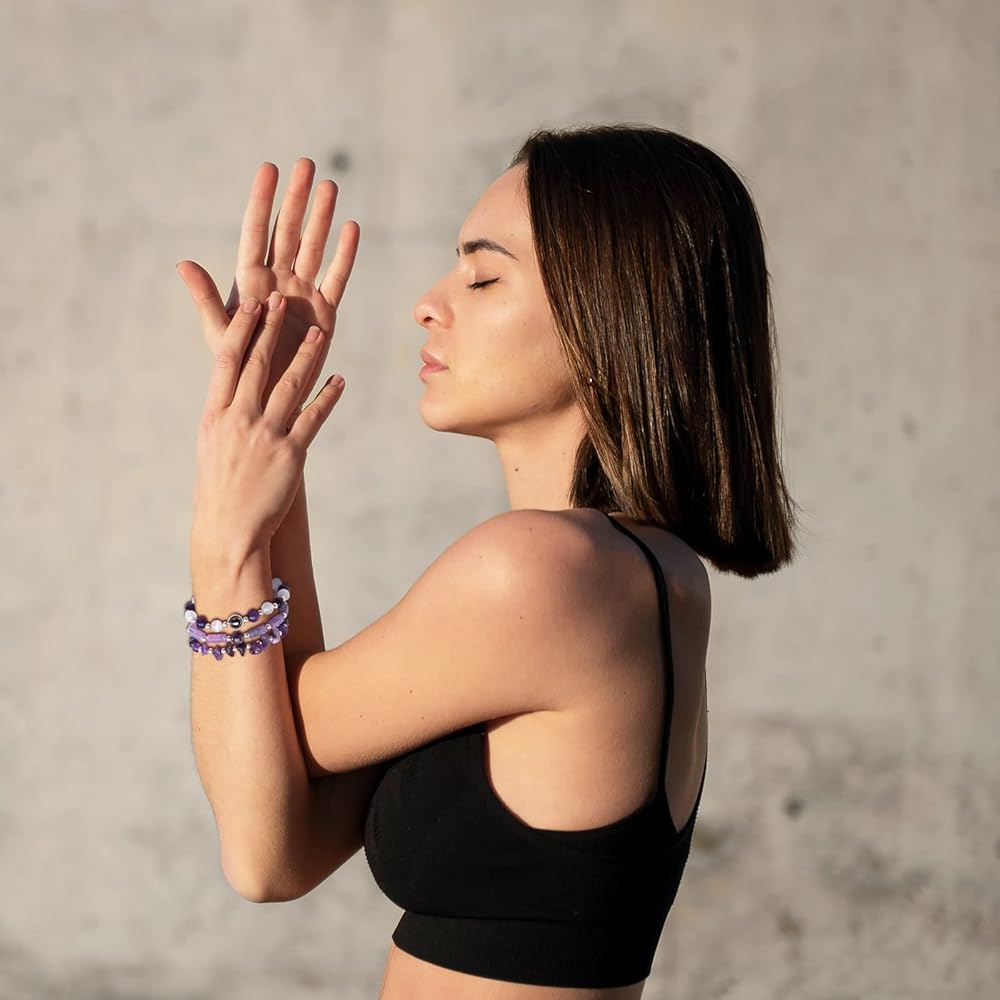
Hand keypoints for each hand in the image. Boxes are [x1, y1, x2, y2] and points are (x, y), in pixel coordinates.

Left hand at [177, 158, 358, 415]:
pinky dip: (344, 255)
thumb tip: (183, 263)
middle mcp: (278, 281)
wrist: (267, 398)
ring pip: (315, 248)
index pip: (257, 232)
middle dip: (297, 198)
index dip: (263, 200)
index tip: (270, 168)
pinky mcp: (325, 314)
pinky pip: (336, 279)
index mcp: (250, 282)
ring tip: (330, 186)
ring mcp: (303, 295)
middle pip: (289, 232)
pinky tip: (351, 228)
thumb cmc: (239, 370)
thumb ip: (207, 298)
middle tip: (306, 165)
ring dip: (322, 218)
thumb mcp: (220, 334)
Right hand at [190, 292, 345, 556]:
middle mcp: (239, 420)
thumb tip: (233, 387)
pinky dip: (328, 398)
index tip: (251, 303)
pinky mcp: (291, 455)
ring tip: (319, 333)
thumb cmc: (220, 487)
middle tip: (283, 299)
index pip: (227, 360)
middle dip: (272, 329)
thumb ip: (225, 412)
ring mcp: (266, 436)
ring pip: (290, 386)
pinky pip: (313, 419)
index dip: (241, 329)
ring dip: (306, 356)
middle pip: (258, 365)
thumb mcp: (212, 444)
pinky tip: (340, 380)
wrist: (229, 529)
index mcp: (215, 414)